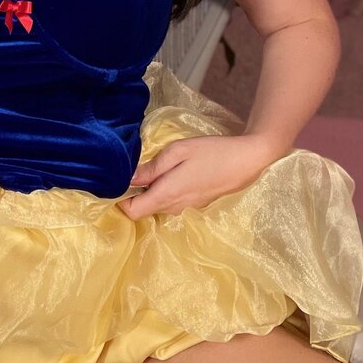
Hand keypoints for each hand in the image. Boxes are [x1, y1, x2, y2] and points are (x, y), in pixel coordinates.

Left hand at [117, 133, 285, 220]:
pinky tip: (170, 172)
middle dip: (133, 193)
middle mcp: (173, 208)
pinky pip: (170, 202)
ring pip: (156, 205)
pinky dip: (164, 191)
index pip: (131, 212)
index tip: (116, 181)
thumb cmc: (211, 153)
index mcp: (166, 195)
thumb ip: (152, 167)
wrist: (246, 161)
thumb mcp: (178, 151)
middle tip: (132, 169)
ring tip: (151, 168)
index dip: (119, 199)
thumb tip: (128, 178)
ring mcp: (185, 208)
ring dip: (150, 191)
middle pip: (143, 209)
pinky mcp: (194, 204)